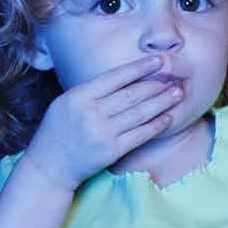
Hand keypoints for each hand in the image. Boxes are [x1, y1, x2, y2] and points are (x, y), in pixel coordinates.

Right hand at [21, 56, 183, 190]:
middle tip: (176, 79)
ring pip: (139, 113)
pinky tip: (168, 118)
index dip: (140, 68)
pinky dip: (156, 125)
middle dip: (157, 86)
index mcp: (79, 95)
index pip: (116, 77)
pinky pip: (140, 135)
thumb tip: (126, 77)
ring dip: (162, 103)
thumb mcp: (67, 102)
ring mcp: (102, 132)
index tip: (159, 60)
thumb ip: (93, 91)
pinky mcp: (111, 151)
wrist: (49, 166)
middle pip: (132, 95)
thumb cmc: (59, 131)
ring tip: (178, 94)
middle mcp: (91, 112)